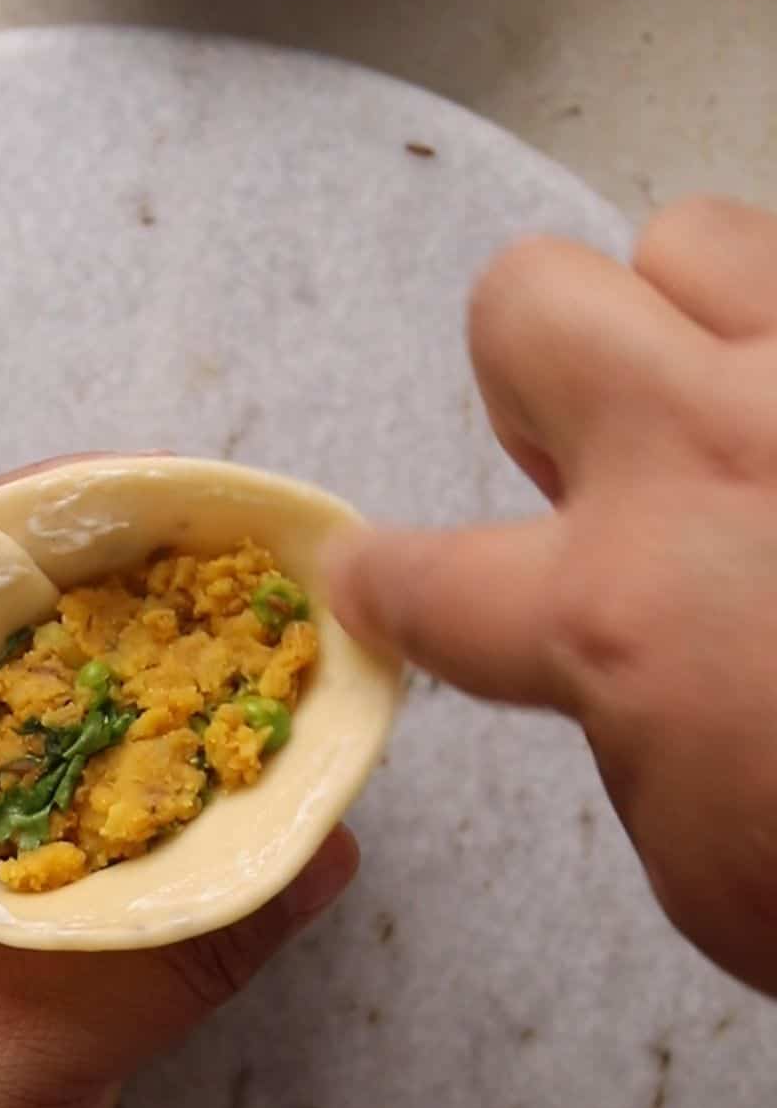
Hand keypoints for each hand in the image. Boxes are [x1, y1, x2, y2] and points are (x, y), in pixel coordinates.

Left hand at [0, 457, 356, 1107]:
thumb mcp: (9, 1034)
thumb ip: (170, 945)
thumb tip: (320, 853)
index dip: (23, 531)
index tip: (142, 502)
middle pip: (4, 661)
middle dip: (117, 612)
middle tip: (238, 577)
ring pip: (60, 755)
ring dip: (154, 718)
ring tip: (265, 672)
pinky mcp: (14, 947)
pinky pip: (99, 853)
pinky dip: (174, 826)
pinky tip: (260, 815)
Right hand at [328, 197, 776, 995]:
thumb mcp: (710, 875)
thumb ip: (637, 740)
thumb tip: (637, 680)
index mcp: (619, 613)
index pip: (430, 583)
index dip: (382, 581)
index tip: (369, 574)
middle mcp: (708, 453)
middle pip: (529, 299)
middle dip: (537, 379)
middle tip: (600, 465)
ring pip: (694, 232)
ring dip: (690, 322)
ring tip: (750, 421)